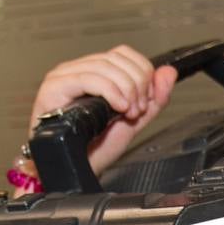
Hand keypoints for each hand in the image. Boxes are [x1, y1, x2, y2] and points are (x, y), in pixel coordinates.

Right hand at [30, 44, 177, 174]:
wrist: (78, 170)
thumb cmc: (96, 149)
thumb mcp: (133, 122)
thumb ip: (153, 99)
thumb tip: (169, 72)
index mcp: (95, 72)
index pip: (123, 54)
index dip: (142, 72)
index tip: (146, 100)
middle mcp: (78, 69)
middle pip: (116, 58)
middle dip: (136, 84)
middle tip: (137, 111)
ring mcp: (64, 76)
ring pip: (104, 66)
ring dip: (126, 90)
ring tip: (128, 113)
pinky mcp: (54, 87)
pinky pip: (87, 78)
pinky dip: (109, 91)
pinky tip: (118, 108)